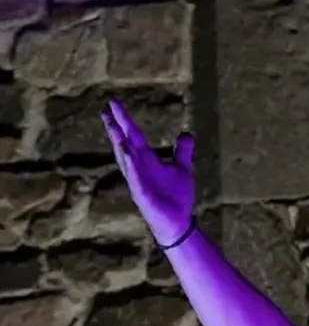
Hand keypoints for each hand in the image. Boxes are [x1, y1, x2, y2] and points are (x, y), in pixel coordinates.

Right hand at [100, 97, 194, 246]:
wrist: (178, 222)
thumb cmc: (177, 197)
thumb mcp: (182, 169)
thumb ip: (183, 151)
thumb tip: (187, 133)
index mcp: (148, 160)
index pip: (134, 135)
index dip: (124, 120)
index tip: (112, 103)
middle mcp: (139, 168)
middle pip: (124, 144)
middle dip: (115, 128)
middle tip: (106, 109)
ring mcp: (138, 181)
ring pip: (125, 159)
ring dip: (119, 143)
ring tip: (112, 126)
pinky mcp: (142, 194)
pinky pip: (134, 178)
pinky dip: (130, 166)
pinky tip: (127, 154)